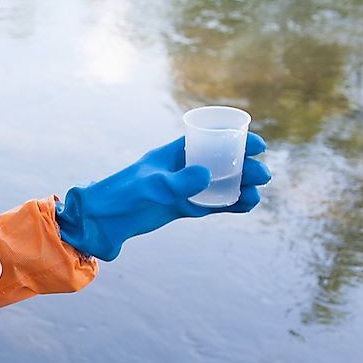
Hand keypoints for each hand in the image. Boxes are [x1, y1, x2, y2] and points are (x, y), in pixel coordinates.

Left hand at [55, 132, 270, 260]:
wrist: (98, 223)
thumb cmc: (120, 197)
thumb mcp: (151, 188)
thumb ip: (179, 182)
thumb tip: (207, 174)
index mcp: (172, 153)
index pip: (209, 139)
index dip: (235, 139)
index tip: (257, 145)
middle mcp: (180, 168)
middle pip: (220, 162)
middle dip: (244, 166)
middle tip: (263, 175)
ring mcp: (182, 189)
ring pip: (219, 184)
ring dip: (241, 186)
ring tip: (258, 192)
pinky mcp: (181, 208)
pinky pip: (211, 204)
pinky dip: (230, 204)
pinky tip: (247, 204)